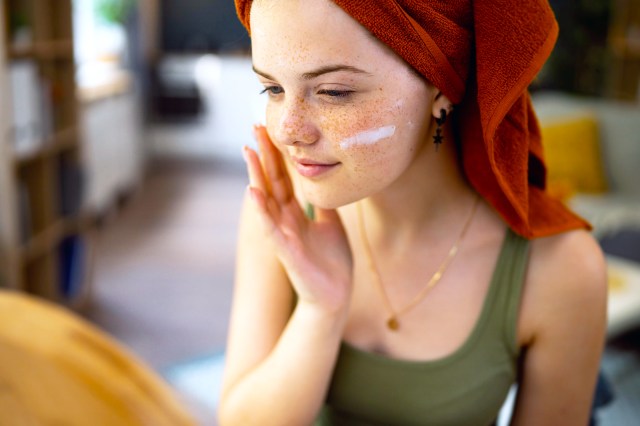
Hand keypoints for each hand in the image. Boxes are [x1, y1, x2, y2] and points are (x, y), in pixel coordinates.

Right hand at [243, 125, 352, 313]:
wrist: (335, 296)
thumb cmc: (332, 262)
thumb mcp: (331, 224)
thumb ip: (324, 204)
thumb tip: (326, 180)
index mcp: (296, 213)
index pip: (284, 178)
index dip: (277, 154)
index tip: (270, 129)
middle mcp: (286, 220)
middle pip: (272, 182)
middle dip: (264, 155)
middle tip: (255, 126)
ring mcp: (284, 235)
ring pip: (267, 200)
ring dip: (256, 175)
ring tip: (248, 151)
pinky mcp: (287, 252)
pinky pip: (272, 228)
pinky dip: (262, 210)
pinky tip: (253, 191)